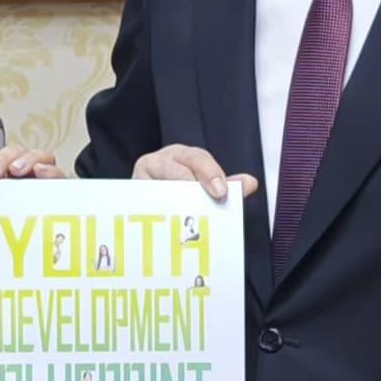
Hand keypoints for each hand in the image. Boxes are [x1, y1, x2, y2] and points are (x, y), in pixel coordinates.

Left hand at [0, 147, 62, 238]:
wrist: (5, 282)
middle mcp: (20, 183)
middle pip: (15, 155)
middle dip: (2, 159)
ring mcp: (40, 189)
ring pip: (41, 158)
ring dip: (27, 159)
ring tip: (16, 171)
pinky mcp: (59, 200)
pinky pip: (60, 178)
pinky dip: (51, 170)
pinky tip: (40, 173)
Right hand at [135, 144, 258, 203]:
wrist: (144, 204)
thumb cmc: (179, 192)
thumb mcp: (204, 186)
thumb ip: (227, 186)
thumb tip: (250, 183)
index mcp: (182, 156)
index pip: (197, 158)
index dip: (210, 173)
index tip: (221, 191)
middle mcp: (159, 162)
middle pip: (174, 169)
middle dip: (190, 184)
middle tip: (203, 202)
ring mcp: (140, 179)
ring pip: (156, 186)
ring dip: (171, 200)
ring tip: (184, 214)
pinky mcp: (129, 196)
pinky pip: (140, 203)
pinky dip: (152, 213)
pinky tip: (164, 224)